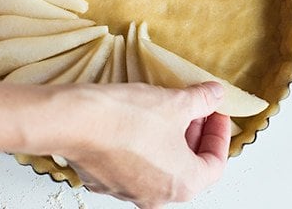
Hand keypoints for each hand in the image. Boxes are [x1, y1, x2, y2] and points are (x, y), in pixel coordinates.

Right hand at [55, 82, 229, 208]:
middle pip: (187, 165)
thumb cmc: (124, 118)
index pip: (216, 162)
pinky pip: (129, 163)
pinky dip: (138, 144)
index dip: (218, 133)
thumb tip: (215, 94)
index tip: (214, 112)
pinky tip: (133, 120)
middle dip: (192, 134)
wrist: (73, 121)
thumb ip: (201, 100)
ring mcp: (128, 190)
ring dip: (165, 139)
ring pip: (157, 165)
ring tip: (161, 110)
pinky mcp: (104, 179)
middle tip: (190, 107)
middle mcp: (158, 196)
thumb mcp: (174, 102)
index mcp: (184, 183)